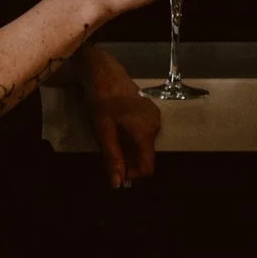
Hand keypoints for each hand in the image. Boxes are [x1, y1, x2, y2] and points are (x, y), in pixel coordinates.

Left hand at [82, 47, 161, 187]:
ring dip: (129, 148)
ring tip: (112, 136)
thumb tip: (118, 184)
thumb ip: (113, 158)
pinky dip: (132, 137)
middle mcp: (155, 126)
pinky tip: (118, 127)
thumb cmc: (102, 102)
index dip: (133, 175)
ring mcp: (155, 118)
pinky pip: (144, 133)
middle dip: (129, 160)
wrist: (105, 73)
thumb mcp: (103, 132)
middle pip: (145, 156)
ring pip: (144, 145)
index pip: (148, 167)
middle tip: (109, 150)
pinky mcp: (151, 112)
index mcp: (145, 133)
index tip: (117, 169)